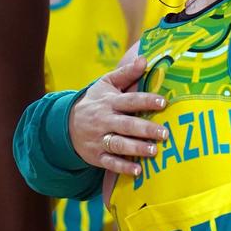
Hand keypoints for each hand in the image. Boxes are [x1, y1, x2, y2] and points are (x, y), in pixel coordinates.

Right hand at [69, 56, 167, 174]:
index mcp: (109, 102)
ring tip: (154, 151)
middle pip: (126, 125)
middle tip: (164, 133)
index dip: (146, 100)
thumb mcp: (106, 84)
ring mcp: (99, 139)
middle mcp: (104, 121)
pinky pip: (109, 162)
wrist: (65, 123)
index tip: (163, 102)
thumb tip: (144, 59)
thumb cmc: (95, 101)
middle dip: (145, 129)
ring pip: (118, 144)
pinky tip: (137, 171)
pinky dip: (122, 167)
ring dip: (136, 148)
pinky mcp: (96, 155)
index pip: (130, 100)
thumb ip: (126, 73)